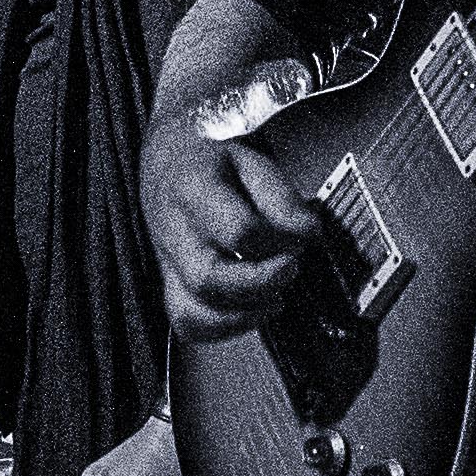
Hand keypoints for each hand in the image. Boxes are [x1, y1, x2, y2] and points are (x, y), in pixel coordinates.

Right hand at [145, 66, 324, 343]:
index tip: (309, 234)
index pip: (238, 229)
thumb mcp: (252, 156)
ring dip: (241, 317)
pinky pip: (186, 321)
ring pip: (189, 311)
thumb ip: (280, 196)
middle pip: (208, 279)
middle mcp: (171, 229)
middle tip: (292, 270)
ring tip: (277, 299)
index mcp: (192, 187)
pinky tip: (256, 308)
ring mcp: (166, 260)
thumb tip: (309, 235)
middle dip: (260, 284)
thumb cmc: (216, 151)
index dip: (280, 240)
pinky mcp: (170, 280)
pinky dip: (224, 327)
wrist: (169, 148)